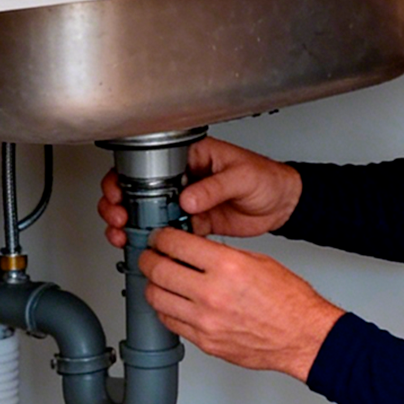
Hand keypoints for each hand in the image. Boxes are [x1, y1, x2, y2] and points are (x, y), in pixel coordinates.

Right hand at [99, 136, 301, 248]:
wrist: (283, 203)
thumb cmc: (267, 179)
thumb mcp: (242, 176)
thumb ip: (214, 187)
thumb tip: (188, 198)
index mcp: (192, 155)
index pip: (149, 161)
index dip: (127, 177)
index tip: (120, 194)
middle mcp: (184, 177)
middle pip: (138, 187)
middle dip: (119, 203)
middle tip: (119, 217)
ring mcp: (187, 200)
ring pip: (148, 211)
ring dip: (131, 223)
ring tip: (124, 234)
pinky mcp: (194, 221)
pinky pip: (168, 231)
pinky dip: (155, 240)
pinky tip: (146, 247)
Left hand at [139, 227, 343, 381]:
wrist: (302, 336)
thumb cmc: (290, 300)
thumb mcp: (259, 261)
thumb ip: (223, 255)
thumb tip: (196, 250)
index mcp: (228, 266)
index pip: (176, 244)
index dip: (161, 237)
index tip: (161, 238)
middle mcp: (213, 293)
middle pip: (158, 270)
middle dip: (149, 259)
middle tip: (152, 255)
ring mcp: (206, 321)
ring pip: (156, 298)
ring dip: (154, 285)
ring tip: (160, 279)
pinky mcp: (204, 341)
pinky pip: (169, 323)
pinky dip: (166, 309)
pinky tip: (173, 302)